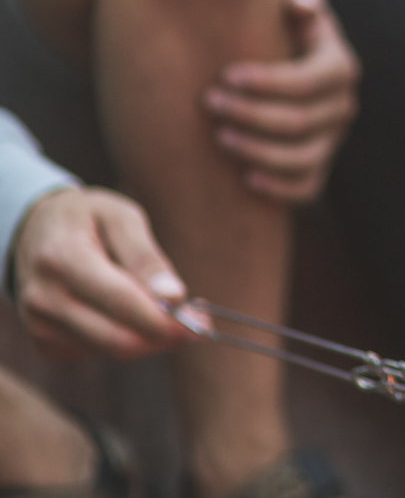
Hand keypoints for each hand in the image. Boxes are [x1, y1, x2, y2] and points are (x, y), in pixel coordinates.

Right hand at [12, 187, 202, 361]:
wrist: (35, 232)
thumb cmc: (87, 219)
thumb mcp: (121, 218)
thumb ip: (146, 258)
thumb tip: (175, 297)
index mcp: (62, 260)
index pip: (121, 303)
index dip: (165, 318)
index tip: (202, 320)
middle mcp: (44, 300)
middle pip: (119, 339)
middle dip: (166, 334)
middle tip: (199, 319)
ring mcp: (40, 327)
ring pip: (114, 350)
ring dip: (151, 337)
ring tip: (170, 309)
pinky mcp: (46, 345)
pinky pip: (101, 352)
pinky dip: (128, 338)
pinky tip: (133, 313)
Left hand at [206, 0, 358, 203]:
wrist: (280, 60)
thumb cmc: (276, 25)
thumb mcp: (290, 2)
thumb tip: (302, 4)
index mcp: (340, 66)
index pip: (309, 80)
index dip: (268, 81)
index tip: (225, 74)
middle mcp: (342, 106)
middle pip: (301, 121)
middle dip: (251, 114)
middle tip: (207, 102)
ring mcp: (332, 139)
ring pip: (303, 158)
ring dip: (258, 151)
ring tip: (218, 137)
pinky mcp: (317, 165)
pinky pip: (306, 186)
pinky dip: (278, 188)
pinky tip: (245, 179)